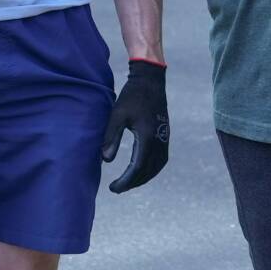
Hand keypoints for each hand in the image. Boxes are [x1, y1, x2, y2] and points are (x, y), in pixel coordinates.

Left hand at [101, 60, 168, 192]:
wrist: (150, 81)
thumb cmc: (131, 96)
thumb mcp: (117, 115)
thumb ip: (111, 137)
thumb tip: (105, 160)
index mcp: (147, 137)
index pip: (137, 168)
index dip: (126, 181)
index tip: (113, 188)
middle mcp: (159, 141)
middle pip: (148, 171)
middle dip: (133, 183)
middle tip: (117, 188)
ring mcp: (164, 138)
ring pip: (157, 167)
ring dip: (144, 178)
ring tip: (129, 182)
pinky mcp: (165, 135)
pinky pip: (161, 159)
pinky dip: (151, 169)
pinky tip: (141, 170)